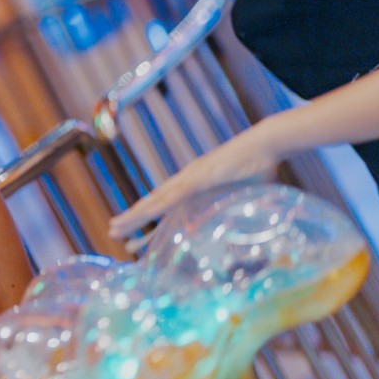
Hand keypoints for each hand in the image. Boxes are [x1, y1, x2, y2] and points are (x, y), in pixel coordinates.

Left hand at [109, 132, 278, 241]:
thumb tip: (227, 230)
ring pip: (156, 201)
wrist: (265, 144)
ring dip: (135, 215)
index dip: (147, 219)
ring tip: (115, 227)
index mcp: (193, 186)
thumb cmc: (257, 168)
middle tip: (112, 232)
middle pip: (153, 204)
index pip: (165, 207)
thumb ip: (229, 210)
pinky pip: (175, 195)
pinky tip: (144, 214)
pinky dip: (159, 205)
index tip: (134, 234)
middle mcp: (186, 182)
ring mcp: (190, 178)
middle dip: (132, 219)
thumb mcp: (239, 197)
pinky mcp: (199, 178)